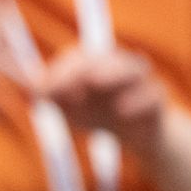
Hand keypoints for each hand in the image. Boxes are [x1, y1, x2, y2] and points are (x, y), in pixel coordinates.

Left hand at [42, 45, 168, 161]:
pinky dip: (139, 100)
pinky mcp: (158, 97)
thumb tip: (32, 89)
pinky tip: (123, 112)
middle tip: (71, 82)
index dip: (60, 70)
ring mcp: (141, 79)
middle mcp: (118, 65)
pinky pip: (154, 94)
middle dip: (85, 68)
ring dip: (114, 73)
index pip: (76, 57)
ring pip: (134, 66)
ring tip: (96, 83)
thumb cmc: (95, 113)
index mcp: (93, 64)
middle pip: (105, 57)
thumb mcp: (67, 108)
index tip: (45, 89)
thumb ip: (50, 96)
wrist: (134, 133)